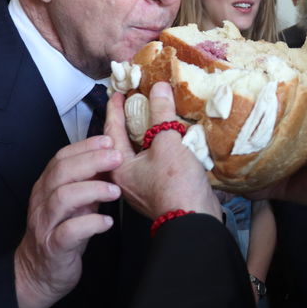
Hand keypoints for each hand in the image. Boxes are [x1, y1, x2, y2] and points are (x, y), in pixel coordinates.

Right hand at [15, 136, 122, 307]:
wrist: (39, 274)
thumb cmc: (61, 234)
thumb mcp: (75, 204)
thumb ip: (87, 184)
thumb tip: (110, 162)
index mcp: (46, 187)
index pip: (61, 158)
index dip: (84, 147)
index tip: (108, 140)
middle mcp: (42, 202)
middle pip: (61, 172)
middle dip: (91, 161)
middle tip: (117, 158)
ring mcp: (45, 224)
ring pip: (63, 198)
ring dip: (92, 190)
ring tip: (115, 191)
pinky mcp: (53, 247)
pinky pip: (70, 231)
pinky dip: (91, 224)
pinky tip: (107, 222)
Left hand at [104, 82, 220, 221]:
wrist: (194, 219)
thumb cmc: (175, 185)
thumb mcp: (168, 142)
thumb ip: (162, 113)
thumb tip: (158, 88)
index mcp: (119, 167)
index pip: (112, 130)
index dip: (116, 108)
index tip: (118, 92)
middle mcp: (126, 178)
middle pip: (123, 142)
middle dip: (130, 121)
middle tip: (134, 101)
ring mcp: (142, 186)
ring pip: (140, 153)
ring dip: (147, 134)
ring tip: (153, 116)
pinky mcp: (159, 190)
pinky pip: (154, 162)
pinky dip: (159, 147)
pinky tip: (170, 139)